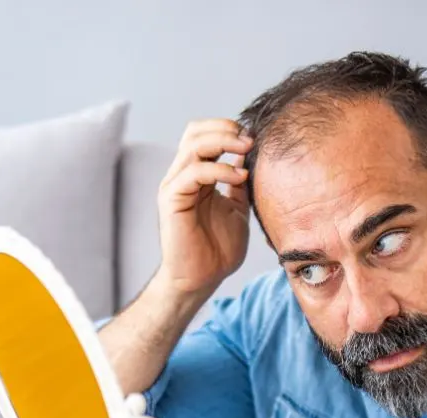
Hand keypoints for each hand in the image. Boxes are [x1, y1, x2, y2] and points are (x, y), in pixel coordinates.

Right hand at [155, 119, 252, 297]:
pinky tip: (240, 177)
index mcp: (195, 175)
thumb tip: (249, 157)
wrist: (202, 279)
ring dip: (224, 142)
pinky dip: (220, 169)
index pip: (203, 134)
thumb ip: (239, 183)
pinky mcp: (172, 200)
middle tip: (250, 139)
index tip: (254, 138)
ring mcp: (174, 186)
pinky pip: (194, 172)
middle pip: (195, 132)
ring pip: (193, 145)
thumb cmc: (218, 249)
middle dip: (225, 128)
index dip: (227, 129)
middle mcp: (181, 176)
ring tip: (248, 150)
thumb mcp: (238, 208)